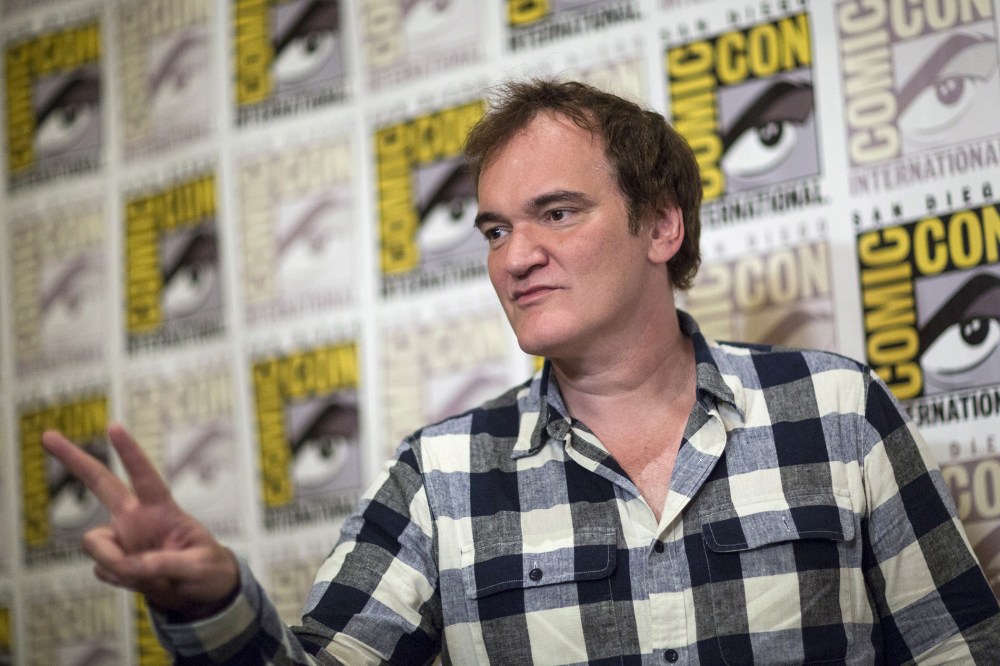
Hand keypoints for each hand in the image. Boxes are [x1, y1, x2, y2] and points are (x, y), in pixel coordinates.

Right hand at [42, 423, 239, 619]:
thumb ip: (166, 563)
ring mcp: (122, 538)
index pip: (145, 477)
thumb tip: (132, 566)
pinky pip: (104, 570)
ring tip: (150, 576)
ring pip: (93, 543)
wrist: (200, 594)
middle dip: (74, 459)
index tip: (114, 427)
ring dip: (116, 563)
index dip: (130, 453)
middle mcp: (136, 518)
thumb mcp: (198, 566)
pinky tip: (144, 581)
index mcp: (162, 509)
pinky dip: (122, 581)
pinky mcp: (113, 560)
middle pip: (101, 483)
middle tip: (48, 436)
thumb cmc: (207, 569)